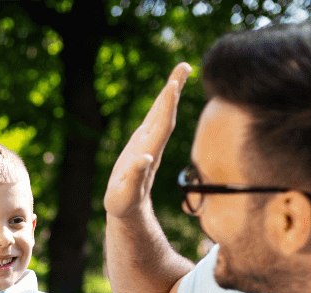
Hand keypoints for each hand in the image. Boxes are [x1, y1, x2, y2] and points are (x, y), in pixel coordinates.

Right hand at [103, 63, 191, 219]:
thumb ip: (136, 176)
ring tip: (181, 71)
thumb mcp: (126, 192)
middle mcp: (152, 144)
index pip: (162, 125)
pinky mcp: (143, 142)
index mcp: (149, 152)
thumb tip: (146, 158)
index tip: (173, 86)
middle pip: (166, 113)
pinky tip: (168, 90)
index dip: (167, 106)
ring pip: (162, 113)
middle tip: (185, 66)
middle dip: (174, 90)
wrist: (129, 207)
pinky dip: (162, 103)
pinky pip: (155, 118)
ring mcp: (149, 142)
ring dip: (171, 92)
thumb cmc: (124, 202)